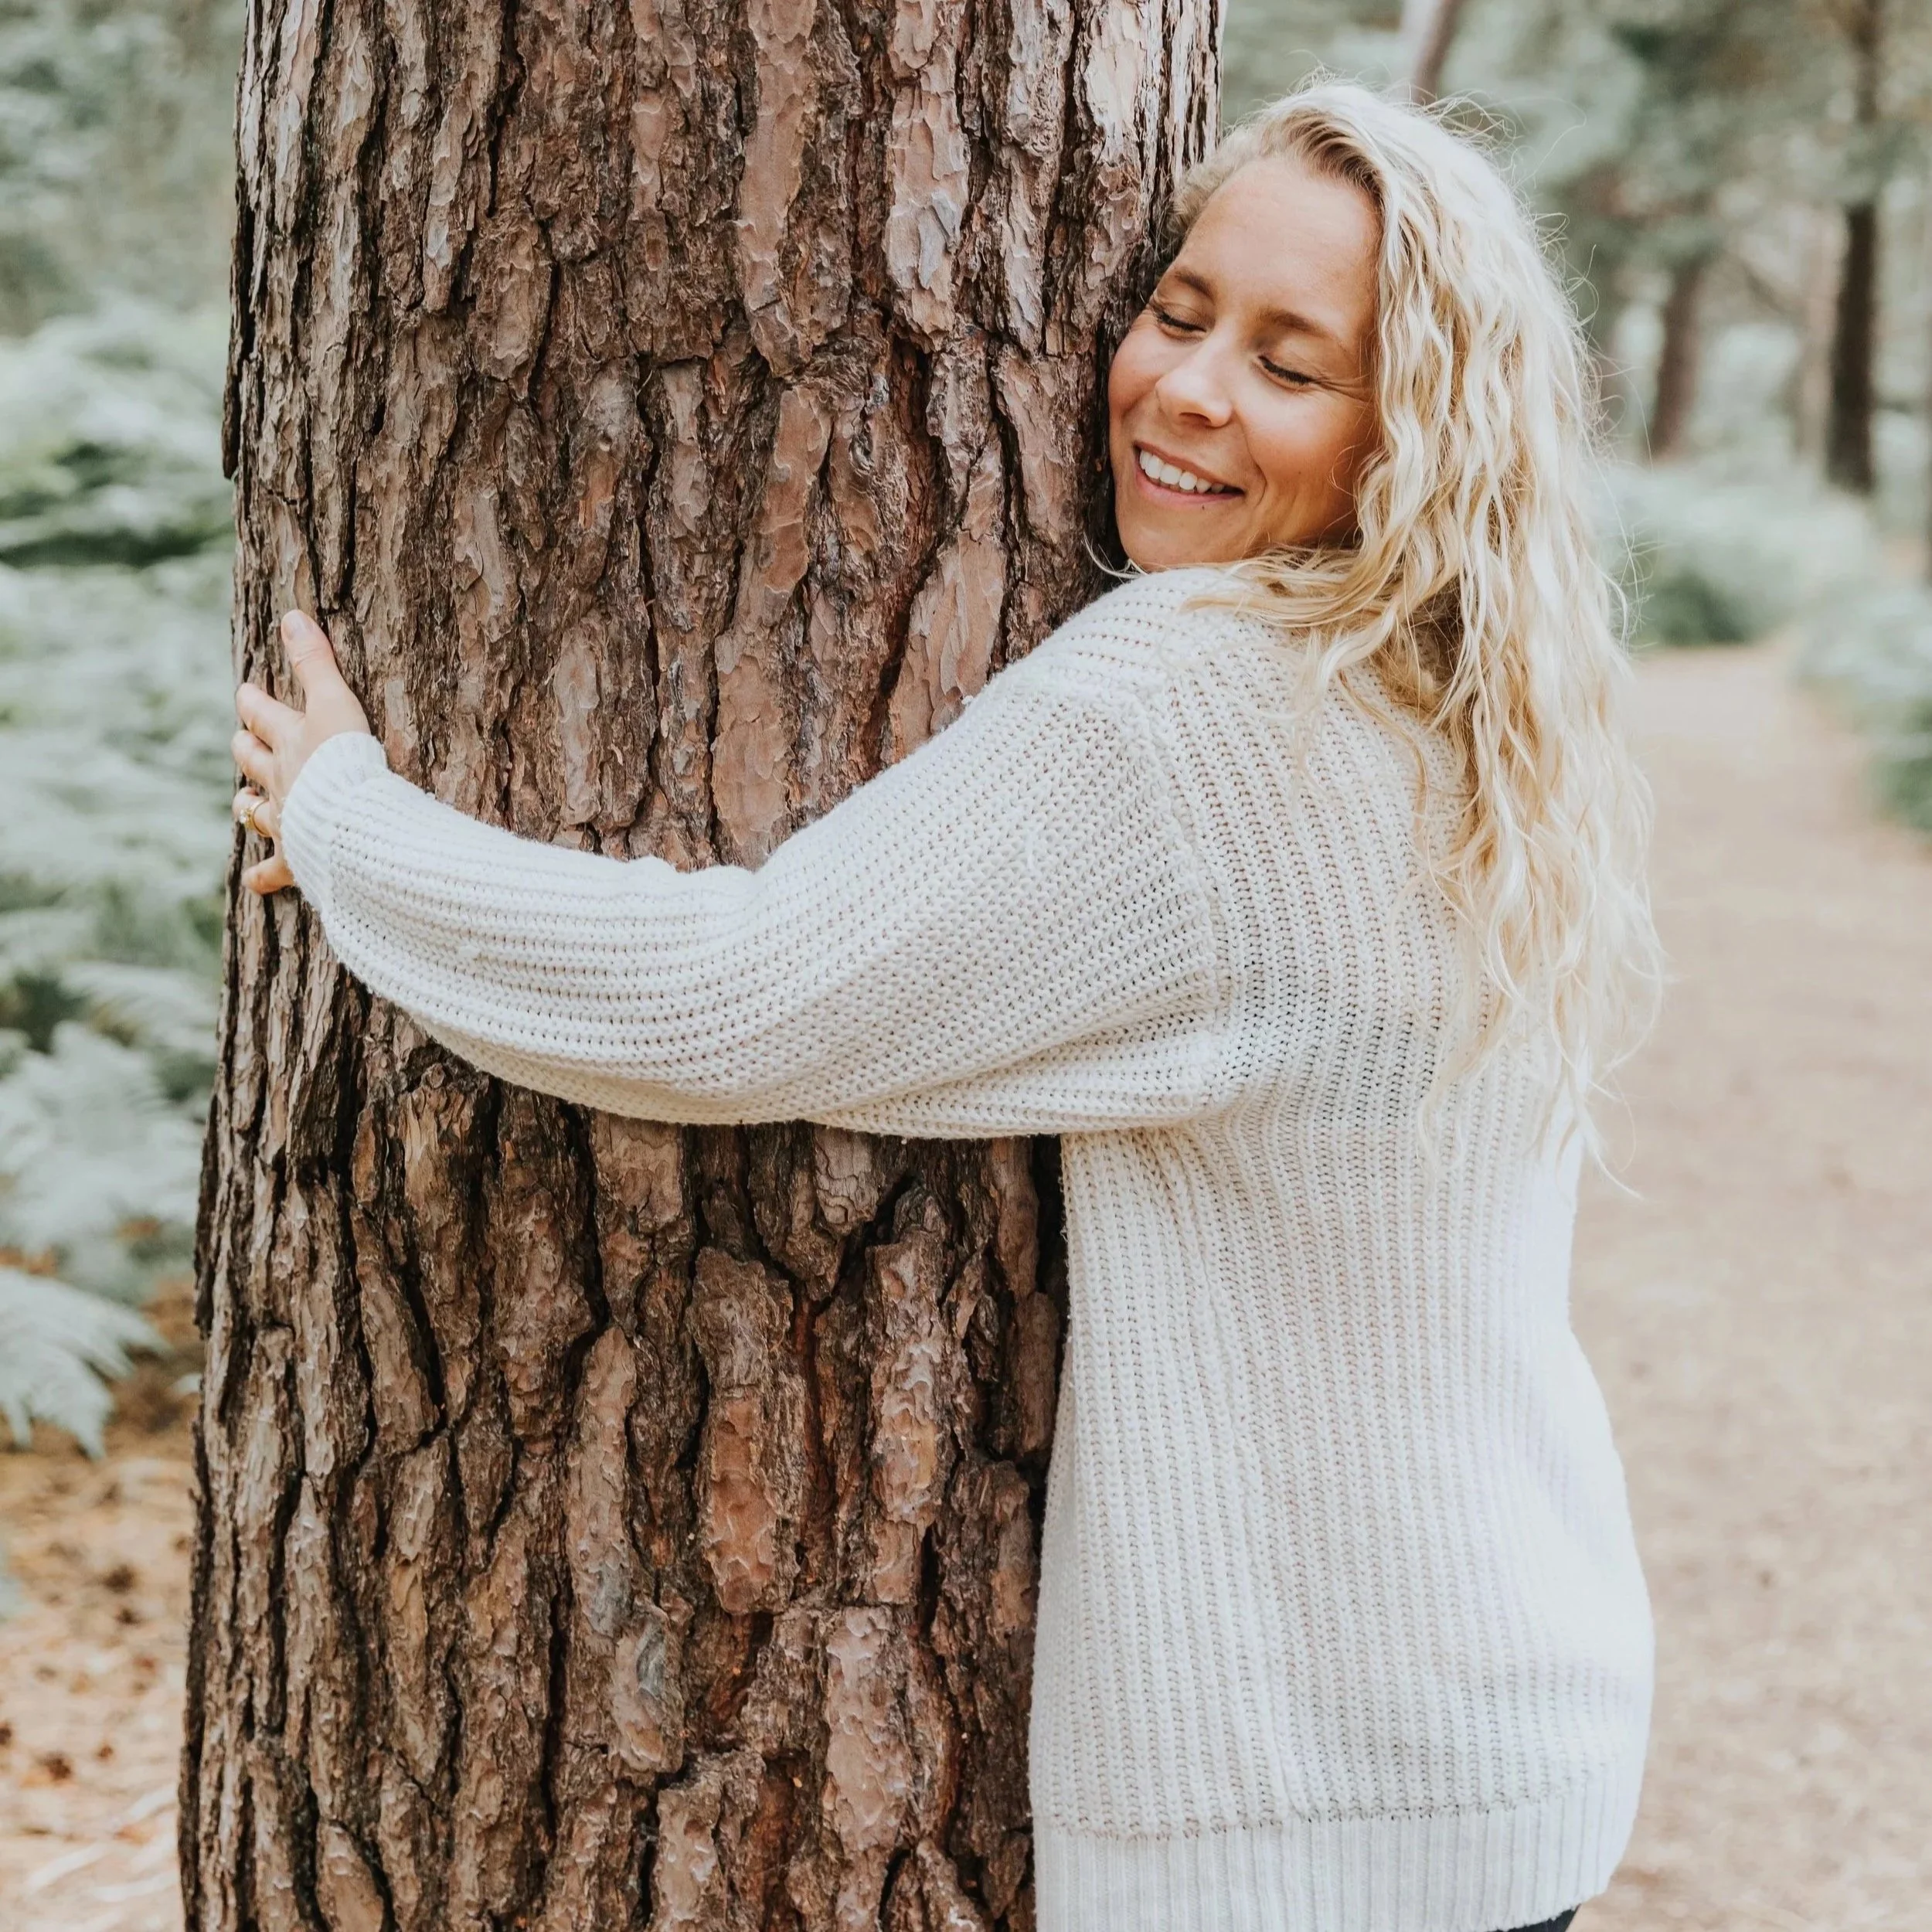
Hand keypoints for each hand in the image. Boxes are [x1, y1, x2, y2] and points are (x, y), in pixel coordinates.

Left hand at [232, 610, 372, 895]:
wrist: (356, 827)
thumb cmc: (351, 765)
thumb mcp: (337, 704)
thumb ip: (317, 663)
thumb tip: (292, 617)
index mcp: (291, 742)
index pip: (263, 715)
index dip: (254, 701)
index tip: (246, 691)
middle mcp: (281, 780)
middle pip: (251, 759)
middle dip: (245, 746)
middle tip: (242, 739)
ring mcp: (286, 820)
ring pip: (254, 810)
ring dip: (247, 803)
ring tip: (244, 801)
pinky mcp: (299, 858)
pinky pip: (275, 870)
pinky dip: (263, 875)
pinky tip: (255, 883)